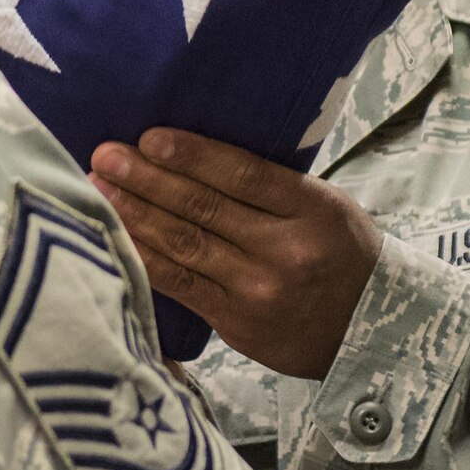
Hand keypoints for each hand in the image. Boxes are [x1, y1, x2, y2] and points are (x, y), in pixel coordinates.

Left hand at [91, 129, 381, 380]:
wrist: (371, 331)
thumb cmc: (340, 253)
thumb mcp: (324, 206)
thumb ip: (269, 186)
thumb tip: (190, 153)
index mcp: (313, 211)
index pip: (243, 176)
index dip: (192, 156)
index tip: (149, 138)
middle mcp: (285, 252)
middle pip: (204, 208)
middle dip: (147, 180)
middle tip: (105, 155)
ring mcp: (258, 293)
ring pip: (185, 246)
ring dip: (135, 214)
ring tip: (99, 188)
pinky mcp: (236, 326)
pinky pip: (180, 286)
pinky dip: (145, 259)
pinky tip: (116, 237)